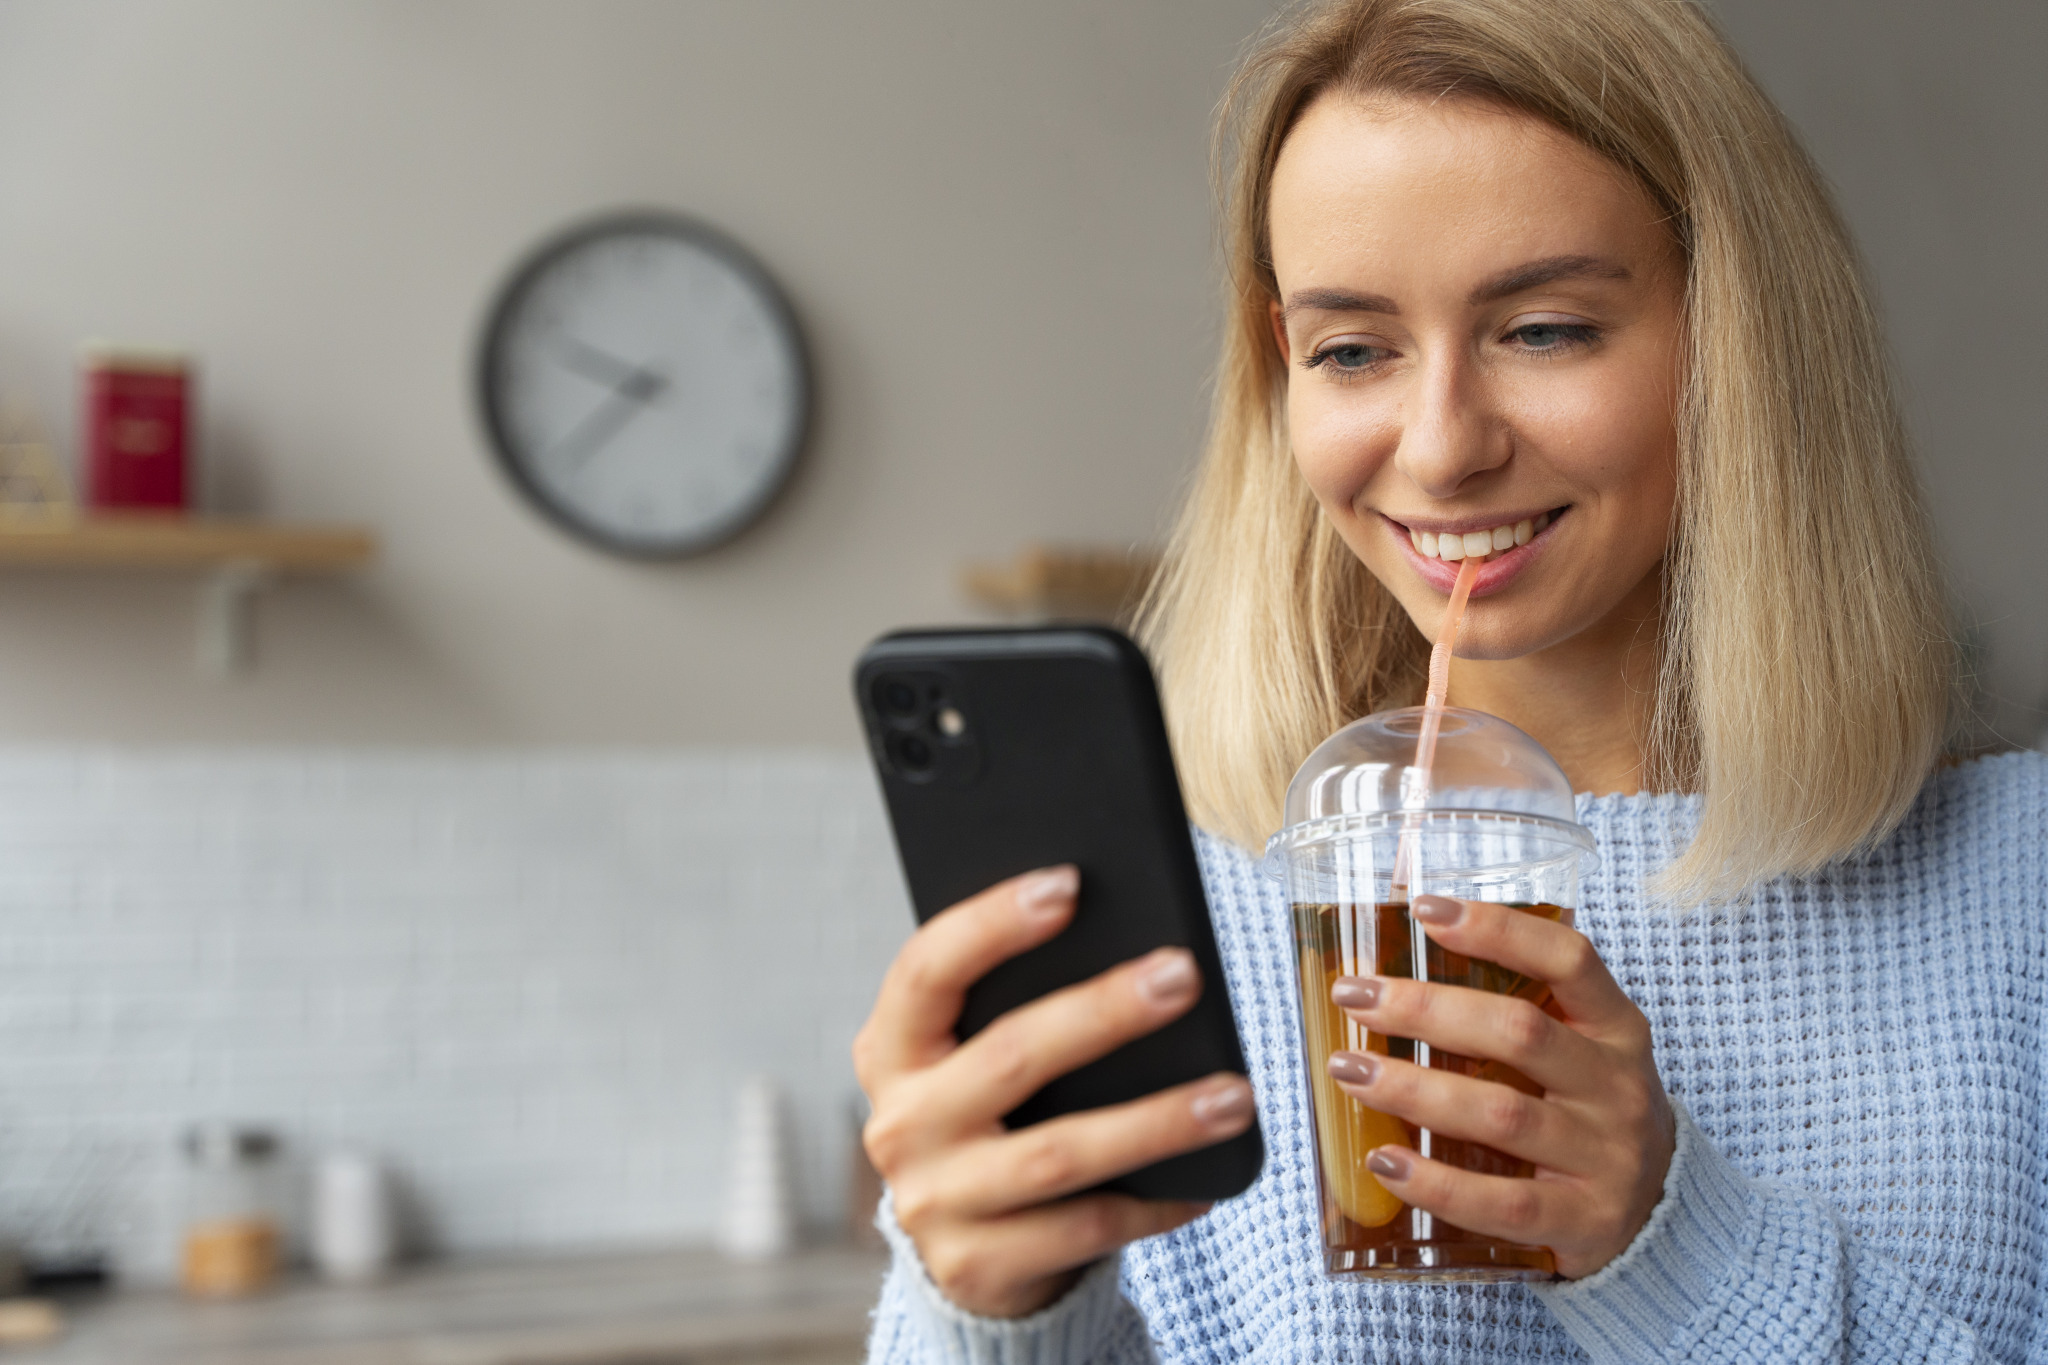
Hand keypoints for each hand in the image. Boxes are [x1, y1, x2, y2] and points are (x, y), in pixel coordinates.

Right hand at [853, 866, 1256, 1317]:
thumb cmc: (995, 1117)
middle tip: (1181, 974)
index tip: (1068, 883)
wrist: (967, 1251)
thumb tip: (1131, 940)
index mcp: (893, 1049)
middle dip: (1104, 1011)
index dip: (991, 923)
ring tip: (1234, 1093)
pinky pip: (1085, 1228)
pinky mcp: (977, 1265)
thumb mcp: (977, 1056)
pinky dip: (1153, 1203)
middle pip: (1010, 1056)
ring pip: (1060, 1153)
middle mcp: (900, 1123)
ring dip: (1156, 1120)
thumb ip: (1016, 1004)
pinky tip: (1207, 1182)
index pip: (927, 969)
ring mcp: (934, 1201)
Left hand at [1325, 894, 1673, 1278]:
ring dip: (1413, 1091)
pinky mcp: (1584, 1221)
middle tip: (1353, 996)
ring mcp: (1605, 1157)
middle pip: (1518, 1033)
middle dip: (1425, 1010)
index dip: (1498, 929)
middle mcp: (1616, 1085)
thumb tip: (1393, 947)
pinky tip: (1384, 1162)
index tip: (1424, 908)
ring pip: (1501, 1115)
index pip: (1568, 959)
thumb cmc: (1589, 1108)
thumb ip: (1512, 1006)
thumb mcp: (1579, 1046)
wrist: (1661, 1208)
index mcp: (1616, 1026)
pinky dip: (1435, 1183)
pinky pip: (1501, 1203)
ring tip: (1348, 1071)